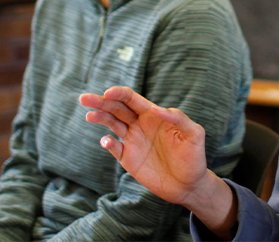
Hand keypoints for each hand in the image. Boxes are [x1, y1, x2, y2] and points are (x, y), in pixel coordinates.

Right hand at [79, 86, 210, 205]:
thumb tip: (156, 109)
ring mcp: (132, 141)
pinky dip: (108, 143)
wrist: (189, 185)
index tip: (107, 93)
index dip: (119, 94)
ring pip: (111, 124)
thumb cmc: (193, 157)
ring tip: (89, 115)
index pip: (131, 99)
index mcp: (152, 114)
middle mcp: (139, 124)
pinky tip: (107, 141)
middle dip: (100, 102)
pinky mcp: (128, 158)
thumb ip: (178, 118)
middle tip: (84, 98)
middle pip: (116, 108)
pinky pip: (113, 147)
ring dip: (99, 118)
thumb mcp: (194, 134)